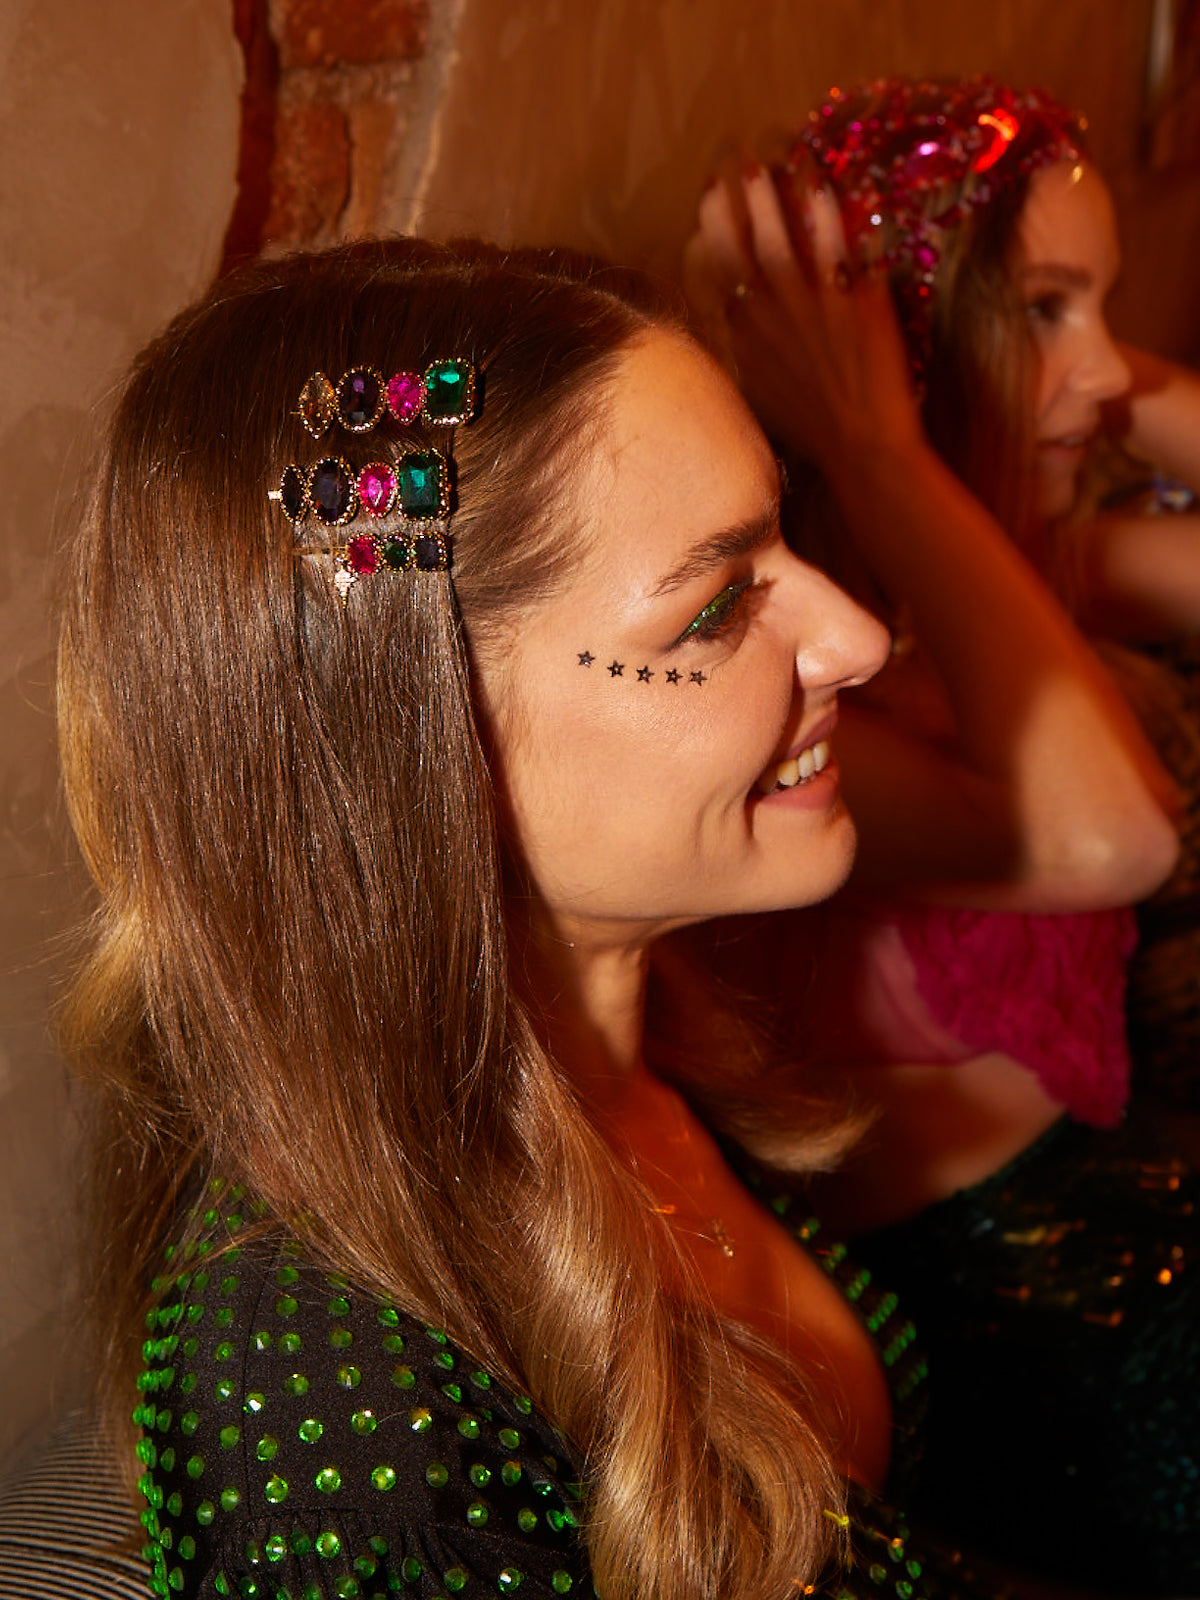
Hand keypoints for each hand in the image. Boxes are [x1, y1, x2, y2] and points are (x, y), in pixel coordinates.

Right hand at [683, 164, 923, 476]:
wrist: (864, 452)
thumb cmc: (816, 432)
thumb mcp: (763, 396)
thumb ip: (747, 353)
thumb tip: (735, 322)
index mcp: (742, 341)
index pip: (712, 275)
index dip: (707, 234)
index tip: (706, 202)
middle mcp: (766, 320)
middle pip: (737, 248)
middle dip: (729, 200)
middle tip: (727, 161)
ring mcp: (807, 310)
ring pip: (779, 240)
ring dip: (769, 196)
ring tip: (766, 157)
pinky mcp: (851, 305)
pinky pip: (835, 248)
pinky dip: (826, 214)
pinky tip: (823, 184)